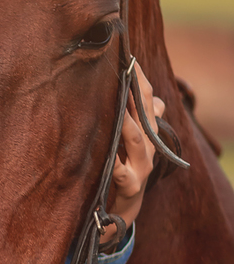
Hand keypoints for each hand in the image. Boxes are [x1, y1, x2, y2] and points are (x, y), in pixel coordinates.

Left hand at [99, 61, 162, 249]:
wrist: (123, 205)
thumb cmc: (122, 164)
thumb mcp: (127, 136)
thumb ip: (130, 114)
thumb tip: (131, 85)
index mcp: (147, 129)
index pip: (148, 98)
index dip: (139, 78)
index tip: (128, 58)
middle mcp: (149, 145)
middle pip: (146, 114)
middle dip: (136, 95)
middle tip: (123, 75)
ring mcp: (142, 166)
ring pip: (137, 141)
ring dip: (128, 125)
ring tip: (119, 111)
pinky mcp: (132, 187)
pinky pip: (125, 176)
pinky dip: (119, 169)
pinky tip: (113, 162)